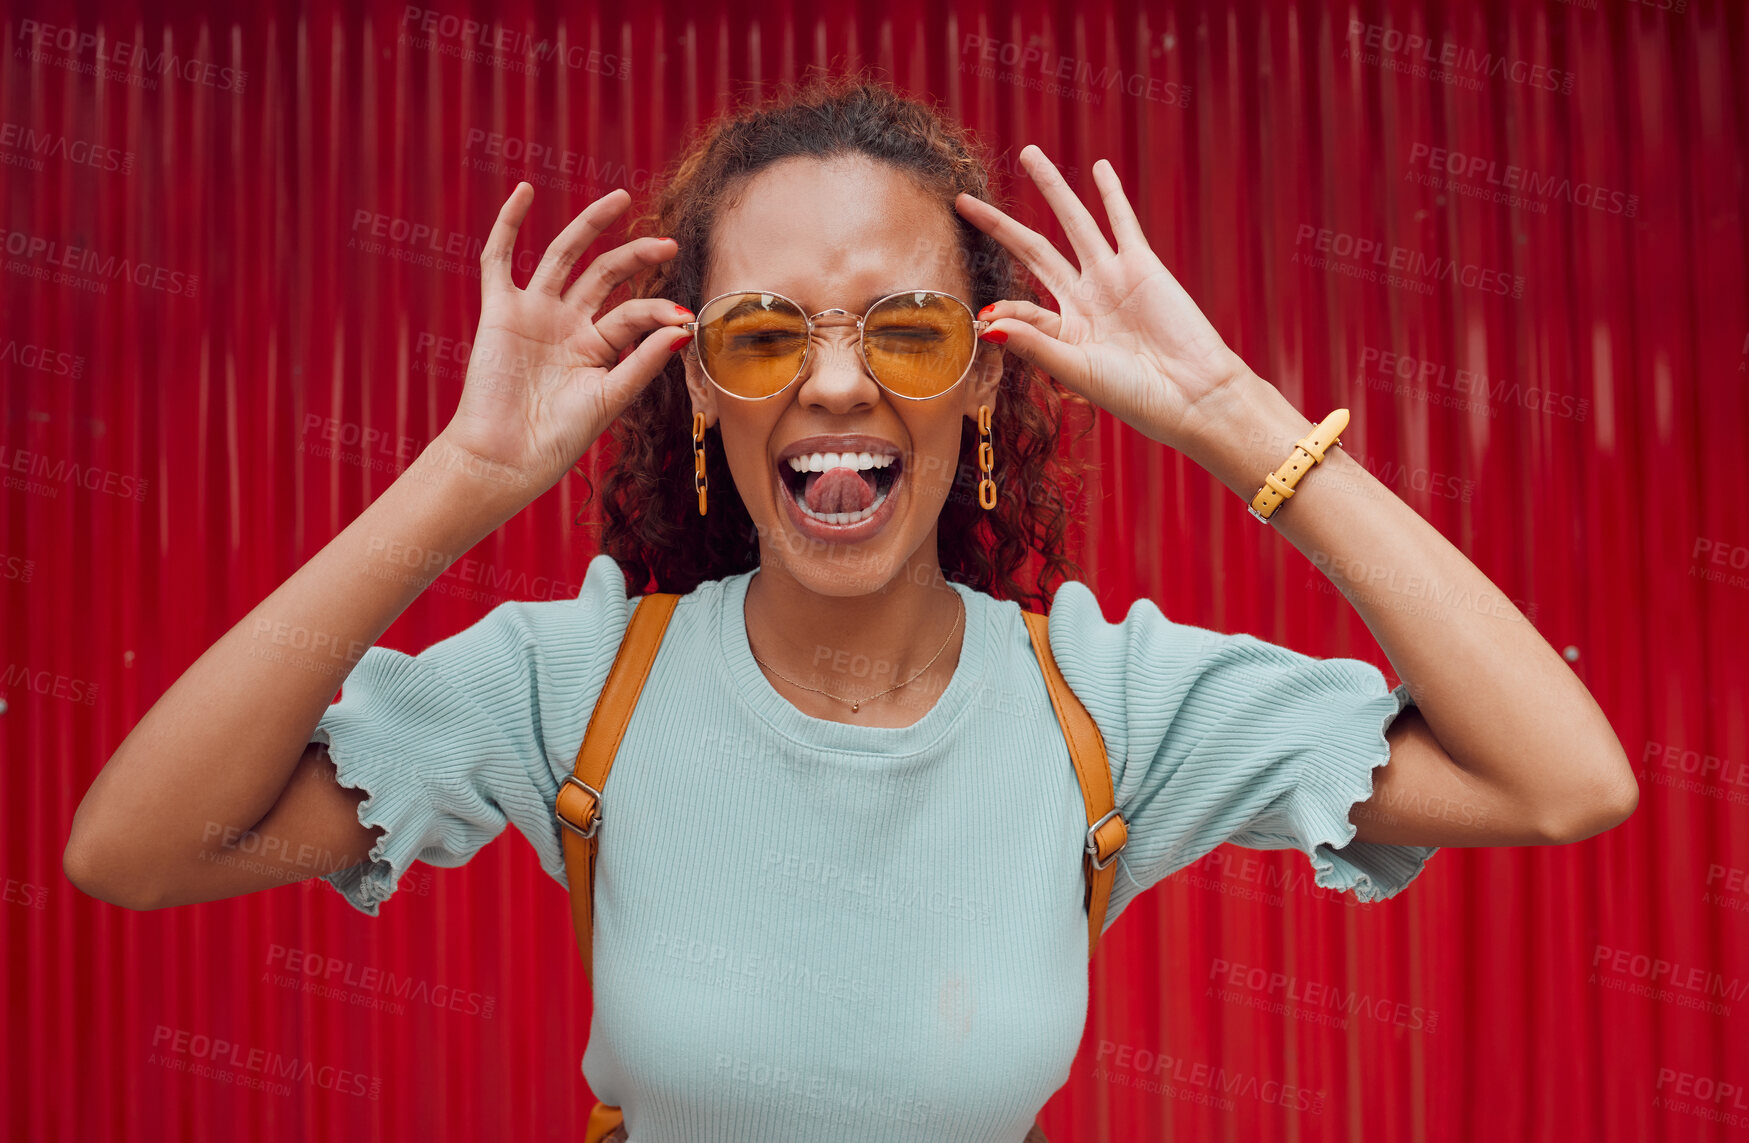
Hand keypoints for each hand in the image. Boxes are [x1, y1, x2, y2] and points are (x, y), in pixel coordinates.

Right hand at [439, 183, 691, 494]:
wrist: (504, 458)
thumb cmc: (557, 439)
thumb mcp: (610, 398)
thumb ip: (643, 363)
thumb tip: (683, 329)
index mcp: (597, 349)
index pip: (633, 313)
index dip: (658, 311)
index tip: (684, 317)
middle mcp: (567, 325)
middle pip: (605, 275)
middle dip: (637, 257)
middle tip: (668, 243)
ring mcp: (533, 314)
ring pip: (563, 256)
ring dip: (590, 226)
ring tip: (621, 199)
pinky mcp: (499, 311)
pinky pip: (498, 259)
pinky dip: (508, 224)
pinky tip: (524, 191)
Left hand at [955, 145, 1254, 452]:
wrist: (1192, 395)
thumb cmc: (1134, 394)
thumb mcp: (1076, 369)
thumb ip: (1033, 343)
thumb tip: (985, 325)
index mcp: (1065, 332)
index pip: (1022, 308)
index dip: (1002, 310)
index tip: (981, 317)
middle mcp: (1084, 300)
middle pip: (1034, 251)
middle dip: (1000, 226)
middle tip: (964, 202)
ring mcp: (1112, 278)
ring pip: (1074, 223)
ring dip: (1052, 188)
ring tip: (1030, 155)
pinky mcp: (1143, 265)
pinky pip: (1122, 222)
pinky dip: (1112, 195)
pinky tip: (1098, 168)